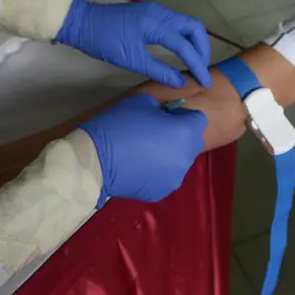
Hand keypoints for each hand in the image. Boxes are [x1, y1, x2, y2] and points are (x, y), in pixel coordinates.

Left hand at [56, 0, 211, 88]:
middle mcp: (160, 12)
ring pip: (186, 24)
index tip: (204, 82)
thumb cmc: (102, 41)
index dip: (197, 65)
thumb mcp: (130, 59)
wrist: (80, 21)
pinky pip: (175, 23)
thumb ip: (158, 70)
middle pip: (194, 27)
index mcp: (156, 23)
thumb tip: (180, 82)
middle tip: (201, 69)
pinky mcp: (150, 13)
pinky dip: (183, 37)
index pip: (185, 45)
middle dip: (202, 49)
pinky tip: (181, 51)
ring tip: (195, 62)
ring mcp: (155, 10)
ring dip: (194, 42)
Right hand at [81, 93, 206, 202]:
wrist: (95, 160)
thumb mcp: (142, 102)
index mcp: (185, 133)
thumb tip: (166, 115)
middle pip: (193, 142)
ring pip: (180, 161)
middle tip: (157, 133)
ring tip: (146, 152)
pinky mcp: (161, 192)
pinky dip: (158, 171)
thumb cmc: (119, 125)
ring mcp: (175, 178)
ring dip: (170, 154)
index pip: (199, 120)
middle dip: (181, 135)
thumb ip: (163, 107)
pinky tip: (139, 167)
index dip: (184, 115)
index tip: (167, 116)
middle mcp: (186, 157)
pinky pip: (166, 177)